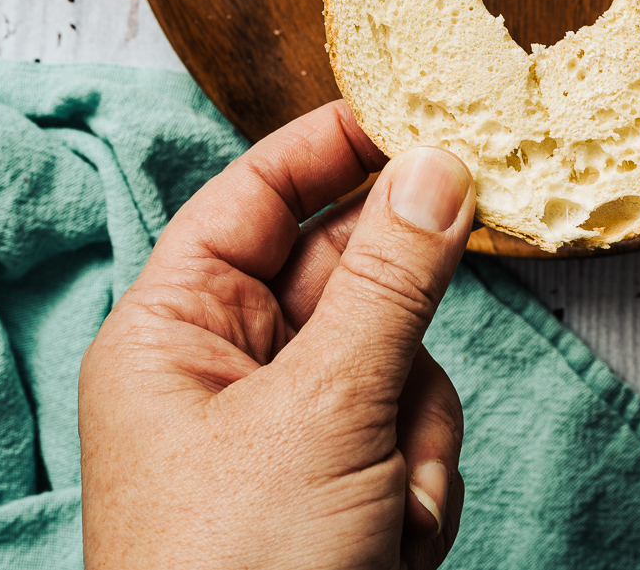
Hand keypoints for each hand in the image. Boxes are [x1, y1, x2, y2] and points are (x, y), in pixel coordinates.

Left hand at [79, 100, 474, 569]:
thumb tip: (439, 165)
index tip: (412, 111)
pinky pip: (414, 427)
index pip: (254, 196)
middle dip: (398, 309)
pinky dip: (421, 478)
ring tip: (389, 495)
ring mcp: (291, 430)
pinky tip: (394, 541)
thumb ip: (391, 281)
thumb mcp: (322, 413)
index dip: (330, 147)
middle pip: (342, 272)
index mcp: (174, 332)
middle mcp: (228, 370)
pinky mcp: (342, 485)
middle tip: (465, 255)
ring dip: (415, 419)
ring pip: (397, 352)